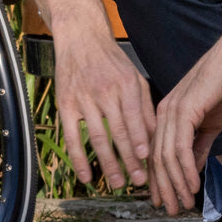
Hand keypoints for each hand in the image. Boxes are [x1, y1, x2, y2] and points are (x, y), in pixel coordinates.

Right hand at [53, 33, 154, 188]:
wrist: (80, 38)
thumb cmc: (111, 60)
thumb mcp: (134, 77)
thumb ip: (145, 107)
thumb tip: (156, 137)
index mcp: (125, 84)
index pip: (135, 119)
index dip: (141, 142)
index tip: (149, 162)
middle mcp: (104, 91)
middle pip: (118, 132)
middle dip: (130, 160)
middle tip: (138, 181)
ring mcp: (83, 98)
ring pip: (97, 138)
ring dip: (108, 164)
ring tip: (118, 183)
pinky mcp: (65, 104)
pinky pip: (71, 137)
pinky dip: (78, 159)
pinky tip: (86, 176)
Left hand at [149, 26, 221, 213]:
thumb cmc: (221, 88)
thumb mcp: (208, 124)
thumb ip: (198, 146)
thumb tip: (192, 170)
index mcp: (164, 115)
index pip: (154, 153)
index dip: (156, 179)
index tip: (161, 201)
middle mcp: (162, 114)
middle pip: (156, 158)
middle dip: (162, 188)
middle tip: (169, 211)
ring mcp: (171, 111)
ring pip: (166, 156)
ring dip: (175, 184)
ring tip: (183, 205)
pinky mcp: (184, 110)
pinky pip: (181, 147)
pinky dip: (186, 170)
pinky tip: (192, 186)